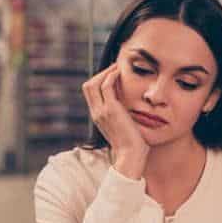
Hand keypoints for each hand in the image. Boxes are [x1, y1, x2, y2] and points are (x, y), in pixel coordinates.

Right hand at [82, 63, 148, 178]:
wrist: (131, 155)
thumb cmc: (133, 144)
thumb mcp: (124, 127)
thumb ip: (122, 116)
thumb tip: (131, 108)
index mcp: (98, 116)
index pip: (91, 93)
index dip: (100, 81)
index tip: (113, 74)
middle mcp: (96, 112)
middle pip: (88, 86)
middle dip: (101, 73)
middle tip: (115, 67)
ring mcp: (101, 111)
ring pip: (94, 83)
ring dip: (105, 72)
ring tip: (117, 67)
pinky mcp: (111, 110)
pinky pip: (106, 86)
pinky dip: (111, 76)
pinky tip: (120, 72)